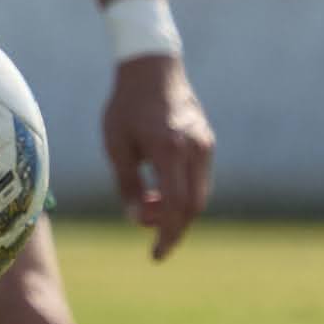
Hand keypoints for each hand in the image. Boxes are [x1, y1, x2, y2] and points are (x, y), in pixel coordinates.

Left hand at [101, 55, 213, 259]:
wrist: (151, 69)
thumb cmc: (126, 106)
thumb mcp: (116, 146)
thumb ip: (127, 184)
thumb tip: (138, 219)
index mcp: (169, 150)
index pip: (176, 206)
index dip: (167, 235)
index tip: (156, 254)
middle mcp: (194, 149)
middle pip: (193, 206)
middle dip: (173, 227)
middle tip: (149, 233)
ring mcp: (204, 144)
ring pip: (200, 194)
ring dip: (177, 210)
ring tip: (148, 204)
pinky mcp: (206, 141)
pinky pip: (200, 179)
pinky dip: (183, 193)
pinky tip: (160, 190)